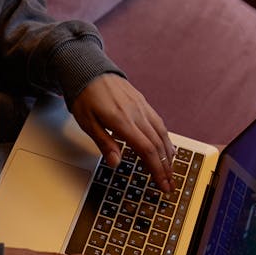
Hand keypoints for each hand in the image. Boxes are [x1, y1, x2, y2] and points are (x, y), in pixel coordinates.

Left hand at [71, 74, 175, 192]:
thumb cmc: (85, 96)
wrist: (88, 70)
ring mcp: (142, 107)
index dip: (157, 169)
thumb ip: (104, 143)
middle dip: (166, 168)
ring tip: (171, 171)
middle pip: (158, 145)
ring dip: (168, 155)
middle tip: (169, 185)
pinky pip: (159, 123)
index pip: (146, 150)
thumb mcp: (87, 123)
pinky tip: (167, 148)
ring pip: (162, 134)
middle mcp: (136, 113)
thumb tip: (116, 162)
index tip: (162, 184)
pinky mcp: (143, 103)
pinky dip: (166, 139)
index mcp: (122, 121)